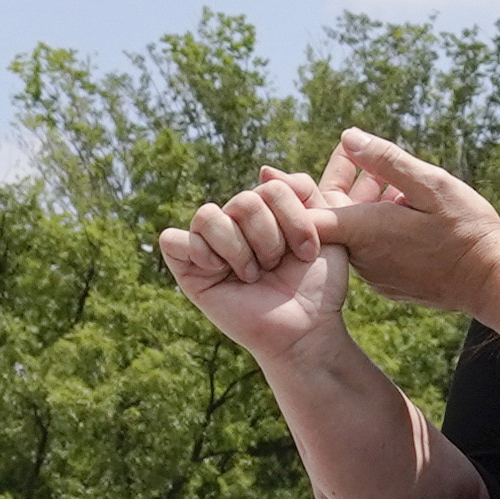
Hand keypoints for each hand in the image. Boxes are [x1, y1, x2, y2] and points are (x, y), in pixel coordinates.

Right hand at [159, 175, 353, 364]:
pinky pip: (173, 240)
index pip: (272, 186)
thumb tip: (264, 170)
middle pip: (243, 201)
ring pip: (208, 216)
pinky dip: (199, 252)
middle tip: (276, 267)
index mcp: (265, 212)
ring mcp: (210, 245)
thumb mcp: (326, 228)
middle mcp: (234, 223)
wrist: (308, 328)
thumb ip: (304, 190)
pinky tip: (220, 271)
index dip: (294, 219)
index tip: (309, 252)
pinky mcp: (188, 270)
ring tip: (253, 275)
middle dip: (269, 238)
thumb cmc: (318, 284)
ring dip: (239, 249)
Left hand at [313, 129, 499, 313]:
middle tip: (359, 154)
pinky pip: (375, 251)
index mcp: (364, 231)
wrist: (491, 284)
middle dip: (345, 183)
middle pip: (335, 216)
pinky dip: (382, 228)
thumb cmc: (465, 231)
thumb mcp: (431, 184)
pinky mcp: (391, 285)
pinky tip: (408, 212)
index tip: (313, 161)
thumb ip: (386, 161)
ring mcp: (376, 276)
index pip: (308, 213)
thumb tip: (348, 138)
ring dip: (367, 205)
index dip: (299, 187)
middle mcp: (362, 258)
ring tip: (393, 181)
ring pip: (358, 233)